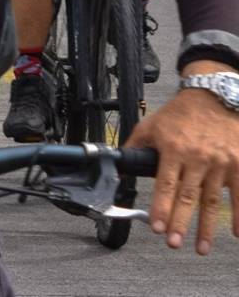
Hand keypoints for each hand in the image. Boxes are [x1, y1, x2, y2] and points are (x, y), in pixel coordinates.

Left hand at [129, 67, 238, 252]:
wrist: (214, 98)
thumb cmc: (181, 114)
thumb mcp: (152, 125)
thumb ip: (136, 146)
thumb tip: (118, 163)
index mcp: (173, 149)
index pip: (165, 184)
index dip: (160, 207)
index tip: (156, 227)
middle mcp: (197, 158)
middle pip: (188, 197)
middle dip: (180, 223)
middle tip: (173, 243)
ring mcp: (220, 163)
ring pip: (212, 201)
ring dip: (206, 228)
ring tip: (200, 248)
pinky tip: (236, 233)